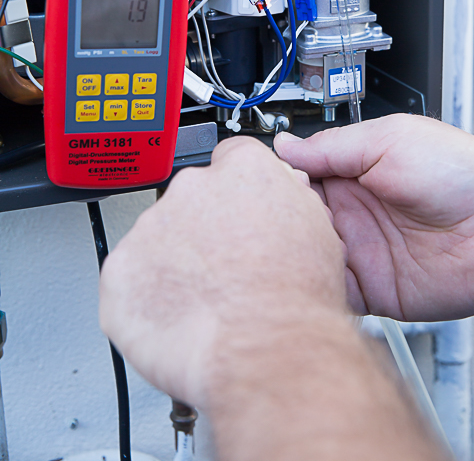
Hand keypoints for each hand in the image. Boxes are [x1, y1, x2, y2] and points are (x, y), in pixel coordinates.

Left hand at [99, 136, 346, 407]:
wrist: (269, 349)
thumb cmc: (297, 299)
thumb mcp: (316, 227)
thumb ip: (286, 198)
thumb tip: (278, 196)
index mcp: (242, 168)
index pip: (230, 160)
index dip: (235, 193)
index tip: (235, 216)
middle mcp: (192, 187)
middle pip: (190, 200)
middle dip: (202, 231)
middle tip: (223, 271)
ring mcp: (151, 226)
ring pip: (157, 240)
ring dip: (173, 265)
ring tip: (204, 303)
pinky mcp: (120, 270)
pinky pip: (127, 280)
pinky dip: (144, 299)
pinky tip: (177, 318)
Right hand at [275, 114, 473, 320]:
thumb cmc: (464, 172)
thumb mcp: (391, 140)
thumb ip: (333, 146)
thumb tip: (284, 144)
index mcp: (353, 171)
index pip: (297, 176)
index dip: (275, 181)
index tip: (254, 185)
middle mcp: (352, 211)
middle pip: (294, 218)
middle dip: (274, 221)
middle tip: (255, 223)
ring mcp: (361, 250)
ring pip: (306, 255)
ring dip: (289, 256)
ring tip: (268, 253)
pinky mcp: (373, 288)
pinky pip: (334, 291)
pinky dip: (314, 288)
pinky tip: (298, 280)